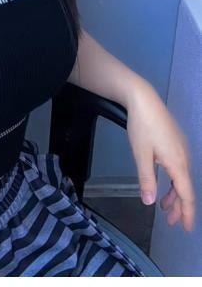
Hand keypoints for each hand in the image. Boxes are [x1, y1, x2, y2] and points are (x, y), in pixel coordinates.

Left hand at [126, 81, 195, 232]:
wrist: (144, 99)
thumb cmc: (142, 127)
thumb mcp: (141, 155)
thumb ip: (147, 180)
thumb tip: (149, 203)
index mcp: (178, 163)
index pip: (186, 194)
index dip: (186, 213)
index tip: (185, 228)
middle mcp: (184, 156)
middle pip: (185, 188)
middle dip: (178, 206)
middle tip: (169, 221)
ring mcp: (181, 147)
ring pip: (181, 177)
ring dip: (174, 193)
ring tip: (163, 205)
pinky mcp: (176, 141)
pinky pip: (178, 166)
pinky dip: (173, 179)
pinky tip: (163, 180)